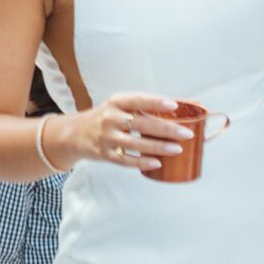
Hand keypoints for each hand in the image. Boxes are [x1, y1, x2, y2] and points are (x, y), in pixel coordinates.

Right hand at [47, 92, 192, 172]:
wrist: (77, 133)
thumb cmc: (107, 117)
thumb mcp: (119, 105)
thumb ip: (143, 106)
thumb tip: (179, 108)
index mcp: (116, 102)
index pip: (137, 100)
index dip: (155, 102)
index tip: (173, 106)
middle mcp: (110, 119)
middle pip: (140, 124)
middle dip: (165, 129)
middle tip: (186, 133)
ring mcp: (107, 138)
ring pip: (135, 144)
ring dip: (158, 147)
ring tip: (177, 149)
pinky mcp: (105, 154)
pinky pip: (126, 160)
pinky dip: (142, 163)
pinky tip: (157, 163)